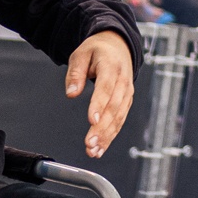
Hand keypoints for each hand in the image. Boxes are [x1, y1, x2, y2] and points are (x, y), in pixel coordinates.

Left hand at [65, 29, 134, 156]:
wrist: (118, 47)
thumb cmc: (97, 51)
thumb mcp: (81, 54)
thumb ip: (75, 74)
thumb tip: (71, 93)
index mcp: (111, 66)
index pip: (105, 88)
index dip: (99, 105)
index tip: (91, 120)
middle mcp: (123, 81)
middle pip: (114, 107)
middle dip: (102, 128)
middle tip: (89, 143)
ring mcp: (127, 93)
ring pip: (118, 118)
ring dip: (107, 136)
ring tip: (93, 151)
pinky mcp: (126, 102)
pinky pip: (120, 121)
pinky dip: (111, 136)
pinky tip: (100, 148)